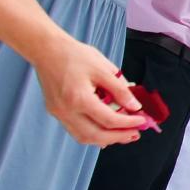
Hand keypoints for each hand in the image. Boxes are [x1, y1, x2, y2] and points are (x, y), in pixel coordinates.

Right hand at [29, 35, 147, 145]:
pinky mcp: (56, 112)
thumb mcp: (104, 69)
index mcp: (79, 99)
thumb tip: (135, 107)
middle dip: (118, 137)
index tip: (142, 121)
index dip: (128, 123)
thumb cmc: (75, 55)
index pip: (109, 120)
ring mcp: (59, 113)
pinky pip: (75, 130)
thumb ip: (120, 90)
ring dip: (105, 139)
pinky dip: (92, 133)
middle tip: (135, 134)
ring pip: (84, 137)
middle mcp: (66, 111)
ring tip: (123, 135)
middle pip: (96, 135)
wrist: (47, 50)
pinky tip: (105, 131)